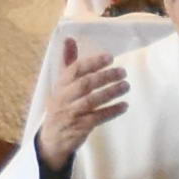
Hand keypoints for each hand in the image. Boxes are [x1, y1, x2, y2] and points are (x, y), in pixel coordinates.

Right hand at [29, 33, 132, 171]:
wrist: (52, 139)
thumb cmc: (61, 106)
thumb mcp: (62, 85)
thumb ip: (68, 62)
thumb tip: (69, 38)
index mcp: (60, 85)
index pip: (74, 70)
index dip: (92, 62)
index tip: (110, 57)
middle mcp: (63, 98)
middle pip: (85, 84)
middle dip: (105, 76)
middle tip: (123, 72)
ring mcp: (70, 113)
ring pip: (91, 100)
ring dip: (111, 92)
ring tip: (126, 86)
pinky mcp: (79, 128)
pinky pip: (97, 117)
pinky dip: (111, 111)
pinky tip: (124, 106)